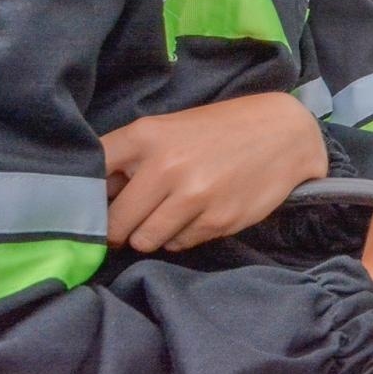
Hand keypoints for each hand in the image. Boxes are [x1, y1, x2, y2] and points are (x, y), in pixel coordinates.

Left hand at [101, 93, 327, 252]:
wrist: (287, 133)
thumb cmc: (221, 130)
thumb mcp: (172, 129)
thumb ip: (133, 160)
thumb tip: (96, 201)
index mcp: (147, 136)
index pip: (90, 177)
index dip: (85, 199)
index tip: (89, 209)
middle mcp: (166, 166)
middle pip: (114, 224)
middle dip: (121, 227)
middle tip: (135, 220)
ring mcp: (193, 196)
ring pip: (144, 240)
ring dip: (151, 235)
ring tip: (171, 215)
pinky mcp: (218, 220)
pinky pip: (178, 245)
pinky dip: (182, 236)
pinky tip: (200, 214)